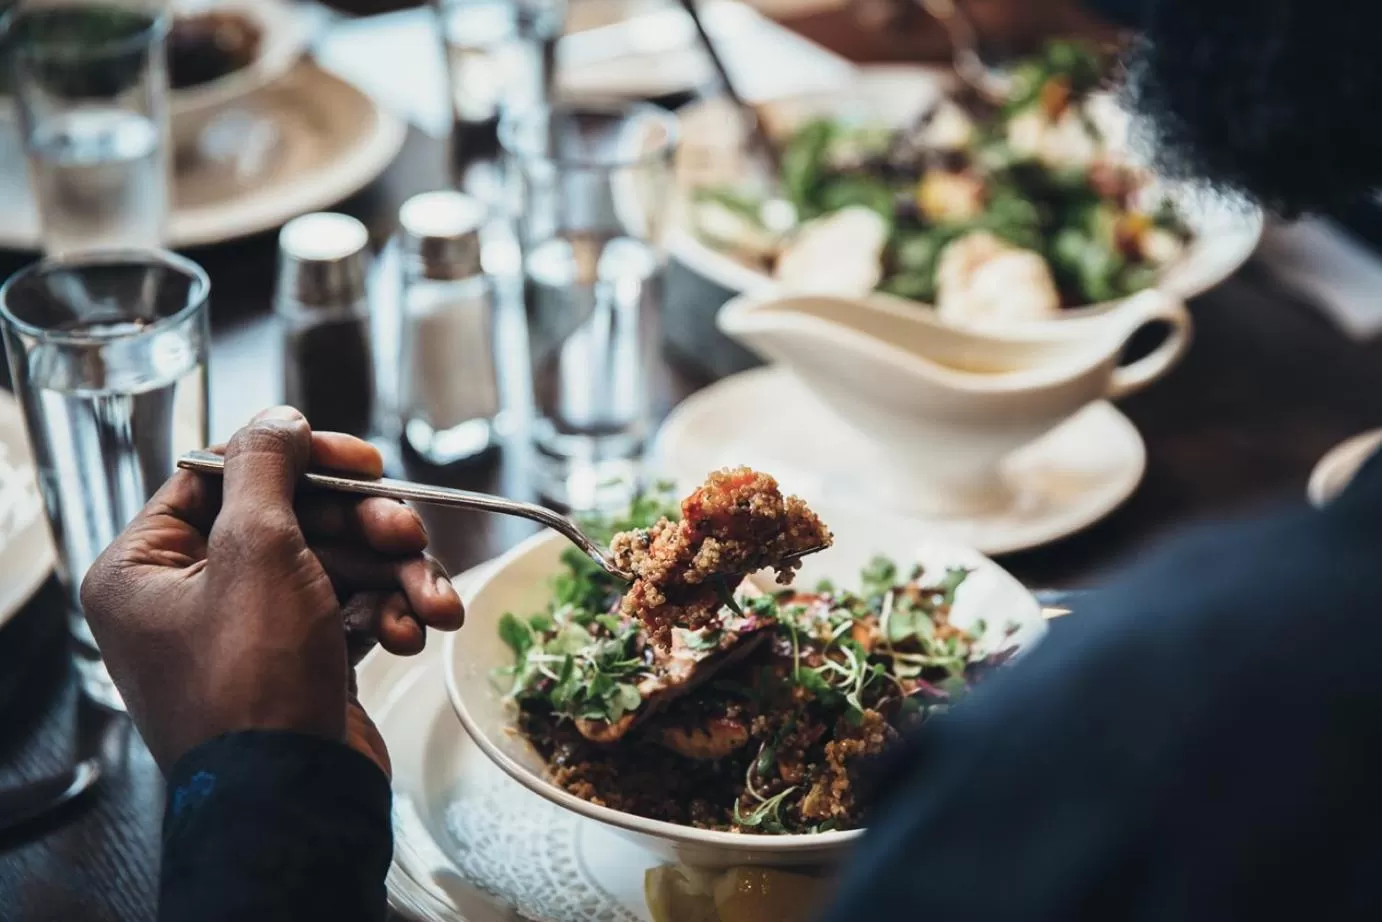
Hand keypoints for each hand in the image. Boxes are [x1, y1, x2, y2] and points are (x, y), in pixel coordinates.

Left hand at [81, 407, 464, 775]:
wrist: (297, 798)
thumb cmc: (255, 684)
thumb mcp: (258, 550)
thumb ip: (266, 469)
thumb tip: (275, 419)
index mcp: (148, 569)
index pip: (222, 478)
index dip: (298, 461)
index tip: (360, 460)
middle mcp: (192, 598)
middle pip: (295, 520)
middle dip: (367, 528)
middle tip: (408, 528)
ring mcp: (250, 634)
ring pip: (337, 565)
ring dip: (395, 574)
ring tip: (432, 598)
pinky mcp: (301, 662)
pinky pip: (350, 610)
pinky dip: (389, 615)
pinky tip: (413, 633)